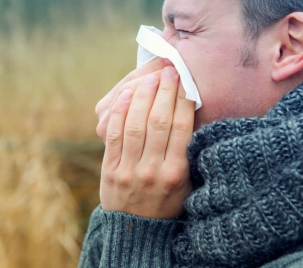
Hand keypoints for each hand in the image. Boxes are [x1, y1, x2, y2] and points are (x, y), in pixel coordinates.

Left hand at [100, 66, 194, 218]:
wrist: (139, 230)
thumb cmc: (169, 202)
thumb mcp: (188, 183)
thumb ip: (190, 154)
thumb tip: (192, 117)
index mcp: (177, 172)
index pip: (181, 127)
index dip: (183, 100)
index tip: (186, 81)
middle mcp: (153, 169)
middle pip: (159, 121)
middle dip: (165, 91)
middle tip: (170, 71)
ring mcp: (129, 169)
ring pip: (135, 123)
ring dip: (143, 96)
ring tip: (150, 78)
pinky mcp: (110, 169)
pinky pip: (113, 134)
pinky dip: (119, 111)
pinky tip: (126, 94)